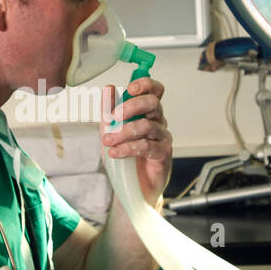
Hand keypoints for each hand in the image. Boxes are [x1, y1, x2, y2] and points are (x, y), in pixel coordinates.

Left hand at [101, 78, 172, 205]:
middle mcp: (158, 121)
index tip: (130, 88)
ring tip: (108, 141)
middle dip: (131, 106)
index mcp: (148, 112)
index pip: (154, 90)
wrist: (133, 184)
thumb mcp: (112, 130)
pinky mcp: (163, 154)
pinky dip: (127, 148)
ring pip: (147, 126)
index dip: (146, 85)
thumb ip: (110, 109)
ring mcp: (162, 137)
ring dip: (123, 132)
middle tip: (114, 116)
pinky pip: (146, 147)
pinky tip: (115, 152)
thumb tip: (108, 89)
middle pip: (153, 103)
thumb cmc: (126, 155)